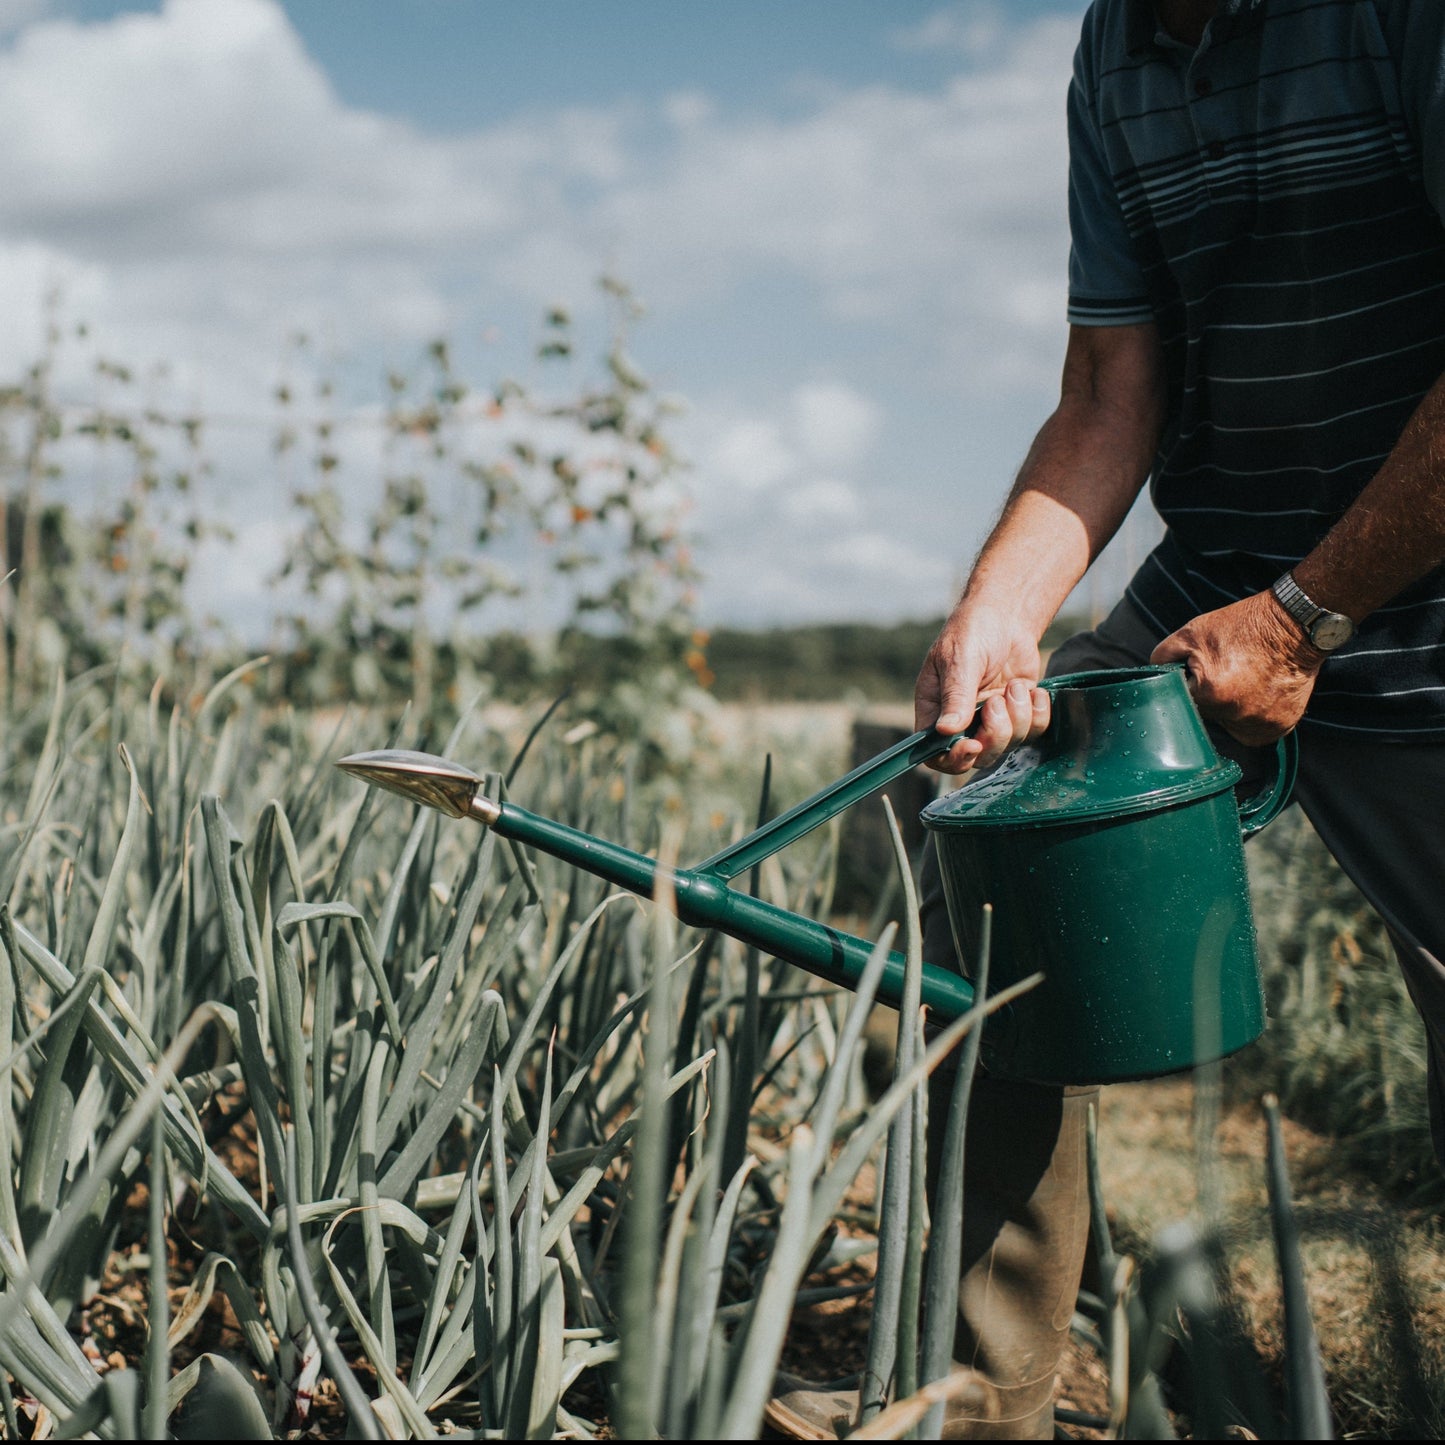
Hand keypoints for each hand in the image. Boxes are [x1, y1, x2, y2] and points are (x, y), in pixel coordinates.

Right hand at [914, 604, 1051, 773]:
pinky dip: (1038, 713)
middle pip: (977, 757)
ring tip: (1015, 686)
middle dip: (995, 734)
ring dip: (1018, 717)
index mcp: (935, 710)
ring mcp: (992, 720)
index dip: (953, 758)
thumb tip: (946, 731)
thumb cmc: (973, 631)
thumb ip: (955, 696)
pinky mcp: (1019, 715)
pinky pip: (1034, 733)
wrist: (1007, 615)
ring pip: (1008, 746)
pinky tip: (1032, 690)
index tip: (972, 744)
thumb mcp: (960, 660)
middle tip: (998, 702)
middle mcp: (961, 721)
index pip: (934, 753)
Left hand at [1150, 591, 1320, 744]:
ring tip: (1243, 681)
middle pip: (1207, 717)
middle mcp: (1237, 715)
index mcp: (1210, 694)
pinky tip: (1257, 693)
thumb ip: (1162, 656)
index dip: (1188, 688)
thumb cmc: (1242, 626)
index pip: (1183, 705)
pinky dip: (1252, 717)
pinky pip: (1254, 731)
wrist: (1294, 626)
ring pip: (1230, 726)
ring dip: (1230, 710)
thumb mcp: (1192, 632)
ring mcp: (1261, 725)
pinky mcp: (1280, 728)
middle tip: (1224, 674)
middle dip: (1209, 699)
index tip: (1198, 676)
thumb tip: (1149, 677)